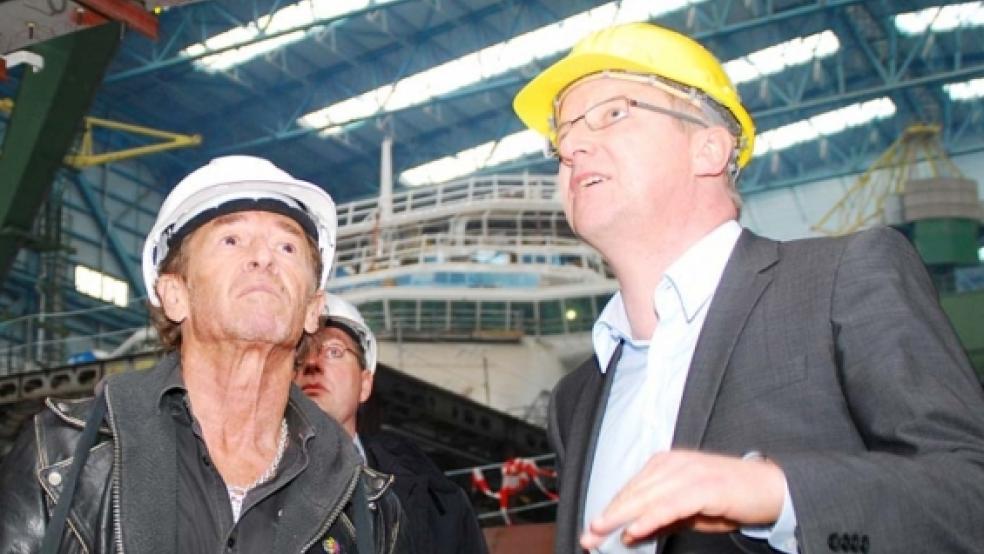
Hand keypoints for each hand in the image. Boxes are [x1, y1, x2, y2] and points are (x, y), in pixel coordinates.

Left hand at [580, 450, 785, 549]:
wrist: (771, 488)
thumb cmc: (729, 499)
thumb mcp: (689, 513)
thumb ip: (660, 520)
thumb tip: (630, 534)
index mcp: (667, 464)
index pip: (631, 488)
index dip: (610, 509)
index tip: (591, 530)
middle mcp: (675, 463)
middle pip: (634, 492)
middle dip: (608, 516)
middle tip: (588, 536)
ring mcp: (690, 473)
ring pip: (647, 497)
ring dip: (621, 517)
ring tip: (601, 533)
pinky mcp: (705, 487)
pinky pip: (671, 504)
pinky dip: (650, 518)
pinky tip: (634, 530)